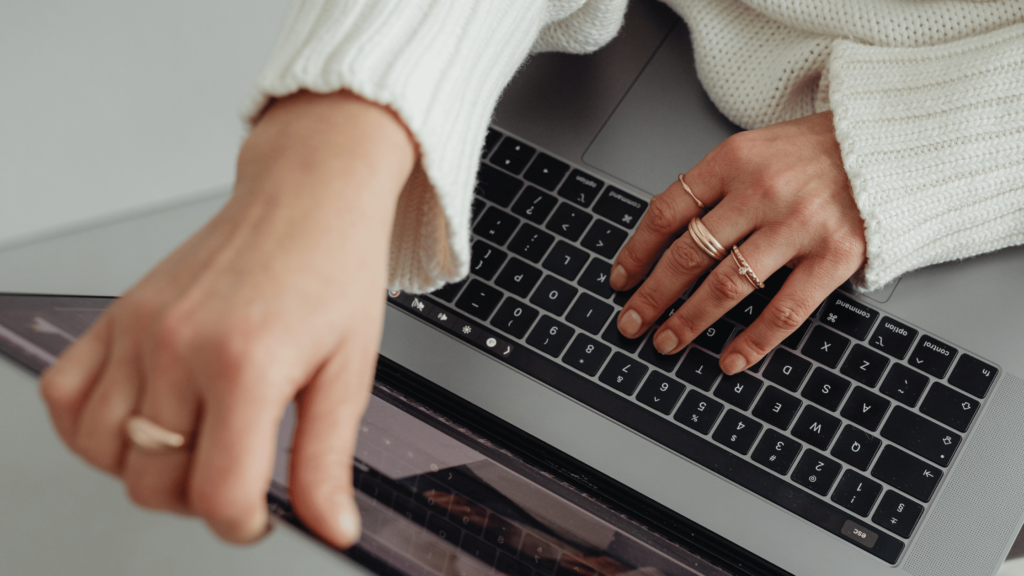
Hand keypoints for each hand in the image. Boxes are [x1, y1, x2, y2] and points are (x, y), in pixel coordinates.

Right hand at [39, 91, 415, 546]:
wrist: (307, 197)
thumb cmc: (333, 270)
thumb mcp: (349, 373)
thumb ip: (327, 461)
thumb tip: (331, 529)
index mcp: (246, 364)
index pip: (219, 494)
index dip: (243, 526)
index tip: (261, 516)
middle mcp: (181, 346)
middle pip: (156, 483)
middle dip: (200, 500)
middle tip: (240, 473)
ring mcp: (140, 328)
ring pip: (103, 452)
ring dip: (146, 470)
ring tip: (196, 447)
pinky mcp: (118, 313)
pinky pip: (64, 394)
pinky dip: (89, 427)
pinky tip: (139, 420)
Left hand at [611, 112, 864, 373]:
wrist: (893, 142)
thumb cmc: (818, 150)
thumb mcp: (756, 149)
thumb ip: (716, 188)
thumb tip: (667, 239)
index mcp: (733, 160)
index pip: (667, 212)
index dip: (637, 252)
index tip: (620, 280)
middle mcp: (762, 190)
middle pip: (689, 254)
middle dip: (652, 296)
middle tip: (630, 323)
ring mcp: (799, 224)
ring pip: (727, 285)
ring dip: (689, 321)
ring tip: (666, 342)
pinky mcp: (836, 255)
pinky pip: (784, 309)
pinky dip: (753, 341)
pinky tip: (730, 360)